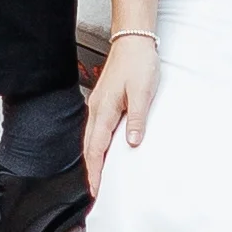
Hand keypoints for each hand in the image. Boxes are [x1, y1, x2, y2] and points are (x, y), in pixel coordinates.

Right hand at [85, 31, 157, 189]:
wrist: (133, 40)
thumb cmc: (138, 63)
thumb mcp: (142, 92)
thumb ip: (136, 119)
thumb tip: (131, 143)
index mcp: (104, 110)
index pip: (96, 148)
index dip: (95, 171)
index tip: (96, 190)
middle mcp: (97, 109)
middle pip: (90, 146)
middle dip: (91, 170)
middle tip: (96, 190)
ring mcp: (99, 104)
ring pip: (92, 138)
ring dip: (94, 158)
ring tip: (99, 175)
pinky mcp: (105, 100)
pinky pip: (97, 128)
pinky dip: (98, 144)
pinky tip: (105, 148)